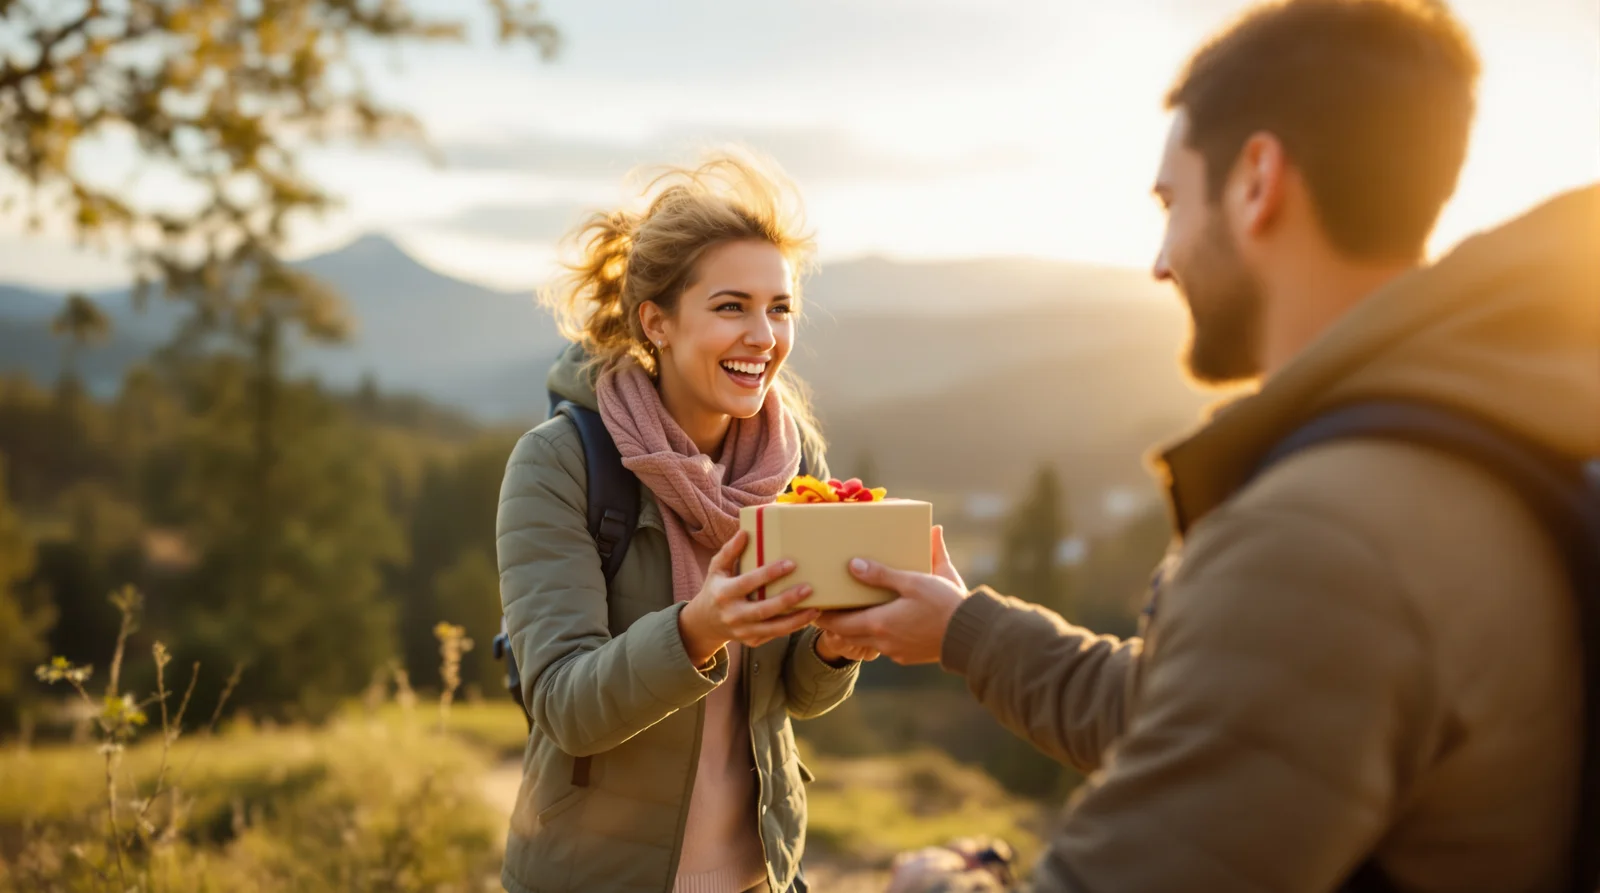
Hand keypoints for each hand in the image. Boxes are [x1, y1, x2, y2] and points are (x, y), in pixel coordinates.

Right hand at [679, 530, 818, 665]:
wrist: (705, 623)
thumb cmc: (716, 589)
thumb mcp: (717, 569)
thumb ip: (730, 551)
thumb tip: (745, 532)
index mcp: (724, 593)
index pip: (748, 583)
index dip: (769, 574)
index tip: (790, 564)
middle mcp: (733, 615)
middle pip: (763, 609)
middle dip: (787, 599)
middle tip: (808, 588)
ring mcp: (742, 631)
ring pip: (773, 628)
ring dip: (796, 619)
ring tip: (816, 608)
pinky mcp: (752, 641)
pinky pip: (774, 635)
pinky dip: (792, 627)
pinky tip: (807, 617)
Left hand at [813, 526, 967, 665]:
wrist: (970, 634)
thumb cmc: (943, 603)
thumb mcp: (913, 581)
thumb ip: (882, 574)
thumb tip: (853, 565)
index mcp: (878, 623)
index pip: (839, 623)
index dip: (823, 617)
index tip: (812, 609)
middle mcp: (882, 642)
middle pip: (848, 634)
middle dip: (836, 623)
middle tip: (825, 611)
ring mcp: (895, 651)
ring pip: (866, 641)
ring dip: (857, 629)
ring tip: (852, 614)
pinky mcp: (908, 655)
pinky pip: (884, 645)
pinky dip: (876, 635)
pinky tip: (883, 622)